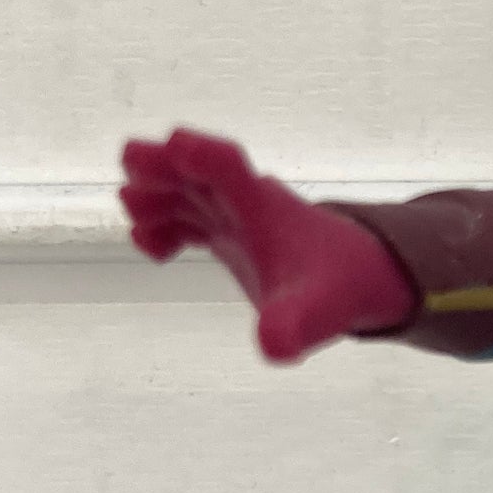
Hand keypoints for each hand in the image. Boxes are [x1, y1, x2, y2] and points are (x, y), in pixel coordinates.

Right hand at [118, 129, 416, 359]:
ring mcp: (231, 214)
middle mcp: (243, 202)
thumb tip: (273, 348)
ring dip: (152, 198)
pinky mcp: (224, 230)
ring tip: (141, 228)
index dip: (203, 155)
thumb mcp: (321, 314)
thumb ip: (296, 327)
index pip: (230, 169)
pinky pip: (182, 216)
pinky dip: (161, 226)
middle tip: (133, 185)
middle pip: (193, 172)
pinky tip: (157, 253)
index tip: (174, 144)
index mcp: (264, 208)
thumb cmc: (340, 287)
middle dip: (159, 168)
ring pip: (181, 191)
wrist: (358, 277)